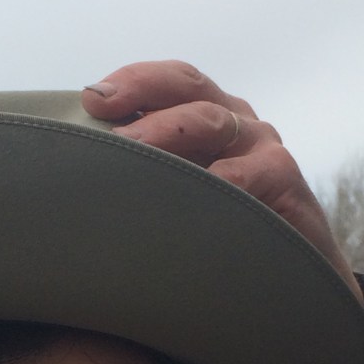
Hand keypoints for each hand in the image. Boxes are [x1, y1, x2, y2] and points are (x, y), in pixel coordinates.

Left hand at [82, 60, 361, 301]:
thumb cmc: (219, 237)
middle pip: (186, 87)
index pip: (166, 82)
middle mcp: (234, 122)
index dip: (131, 82)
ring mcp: (261, 146)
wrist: (285, 281)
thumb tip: (78, 169)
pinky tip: (185, 192)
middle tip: (99, 112)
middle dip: (141, 93)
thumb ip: (145, 174)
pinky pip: (247, 172)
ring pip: (209, 122)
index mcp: (205, 117)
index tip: (91, 99)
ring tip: (128, 148)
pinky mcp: (283, 177)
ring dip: (165, 131)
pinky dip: (216, 180)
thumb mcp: (179, 197)